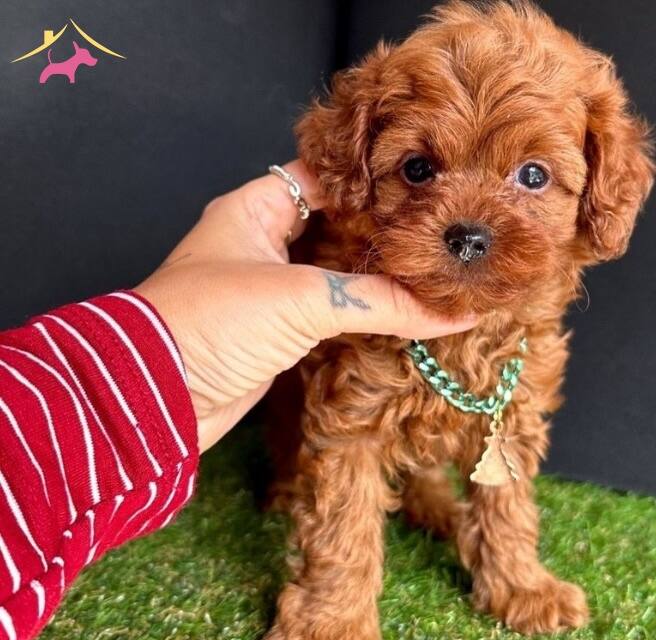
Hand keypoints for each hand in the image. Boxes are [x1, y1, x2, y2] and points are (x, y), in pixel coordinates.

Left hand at [136, 160, 475, 451]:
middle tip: (440, 233)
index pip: (326, 176)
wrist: (156, 399)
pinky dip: (363, 314)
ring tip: (435, 270)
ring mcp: (270, 290)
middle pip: (337, 226)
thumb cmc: (211, 323)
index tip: (425, 189)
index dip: (374, 180)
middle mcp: (262, 243)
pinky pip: (330, 314)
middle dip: (384, 233)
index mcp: (255, 209)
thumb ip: (378, 300)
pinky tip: (405, 312)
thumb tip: (451, 311)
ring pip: (336, 273)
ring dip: (376, 277)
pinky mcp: (277, 333)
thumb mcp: (300, 299)